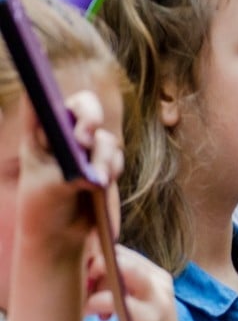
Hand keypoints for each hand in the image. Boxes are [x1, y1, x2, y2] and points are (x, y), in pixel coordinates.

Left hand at [17, 90, 122, 253]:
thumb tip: (95, 176)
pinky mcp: (105, 164)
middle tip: (84, 138)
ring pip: (104, 136)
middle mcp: (63, 134)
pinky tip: (103, 182)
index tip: (53, 86)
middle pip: (83, 106)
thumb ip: (70, 177)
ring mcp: (86, 149)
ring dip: (104, 156)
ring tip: (98, 179)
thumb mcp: (48, 190)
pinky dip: (112, 167)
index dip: (46, 86)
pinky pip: (116, 156)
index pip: (39, 100)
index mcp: (38, 133)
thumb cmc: (43, 209)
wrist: (61, 234)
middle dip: (89, 118)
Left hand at [84, 245, 192, 320]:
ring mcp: (159, 302)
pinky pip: (116, 299)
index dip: (96, 263)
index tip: (86, 286)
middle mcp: (162, 284)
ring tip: (89, 308)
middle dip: (93, 272)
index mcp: (159, 277)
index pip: (120, 252)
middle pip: (118, 257)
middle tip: (85, 295)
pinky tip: (96, 318)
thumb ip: (121, 286)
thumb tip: (88, 269)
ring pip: (120, 270)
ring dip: (94, 285)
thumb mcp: (136, 308)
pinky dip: (97, 304)